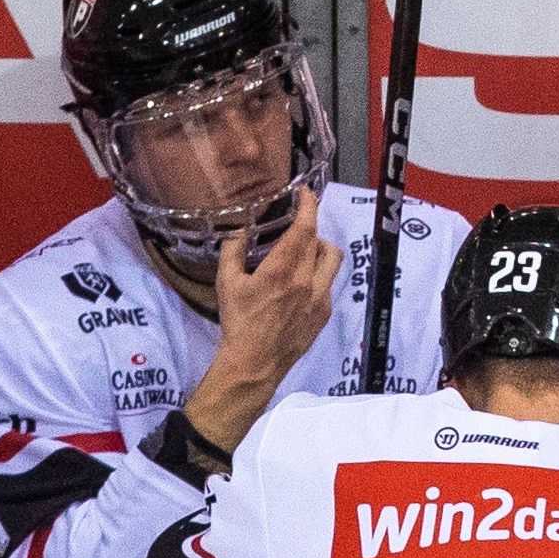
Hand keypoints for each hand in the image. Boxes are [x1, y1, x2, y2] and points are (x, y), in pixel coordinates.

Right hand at [182, 189, 342, 453]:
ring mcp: (320, 297)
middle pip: (320, 240)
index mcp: (282, 270)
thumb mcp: (225, 285)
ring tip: (303, 252)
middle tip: (295, 225)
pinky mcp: (325, 312)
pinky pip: (329, 283)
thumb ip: (232, 253)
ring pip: (332, 259)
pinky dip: (318, 274)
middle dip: (309, 227)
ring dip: (320, 248)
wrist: (254, 364)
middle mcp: (307, 280)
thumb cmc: (238, 324)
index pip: (305, 228)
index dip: (308, 205)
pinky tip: (301, 282)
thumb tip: (238, 233)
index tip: (305, 193)